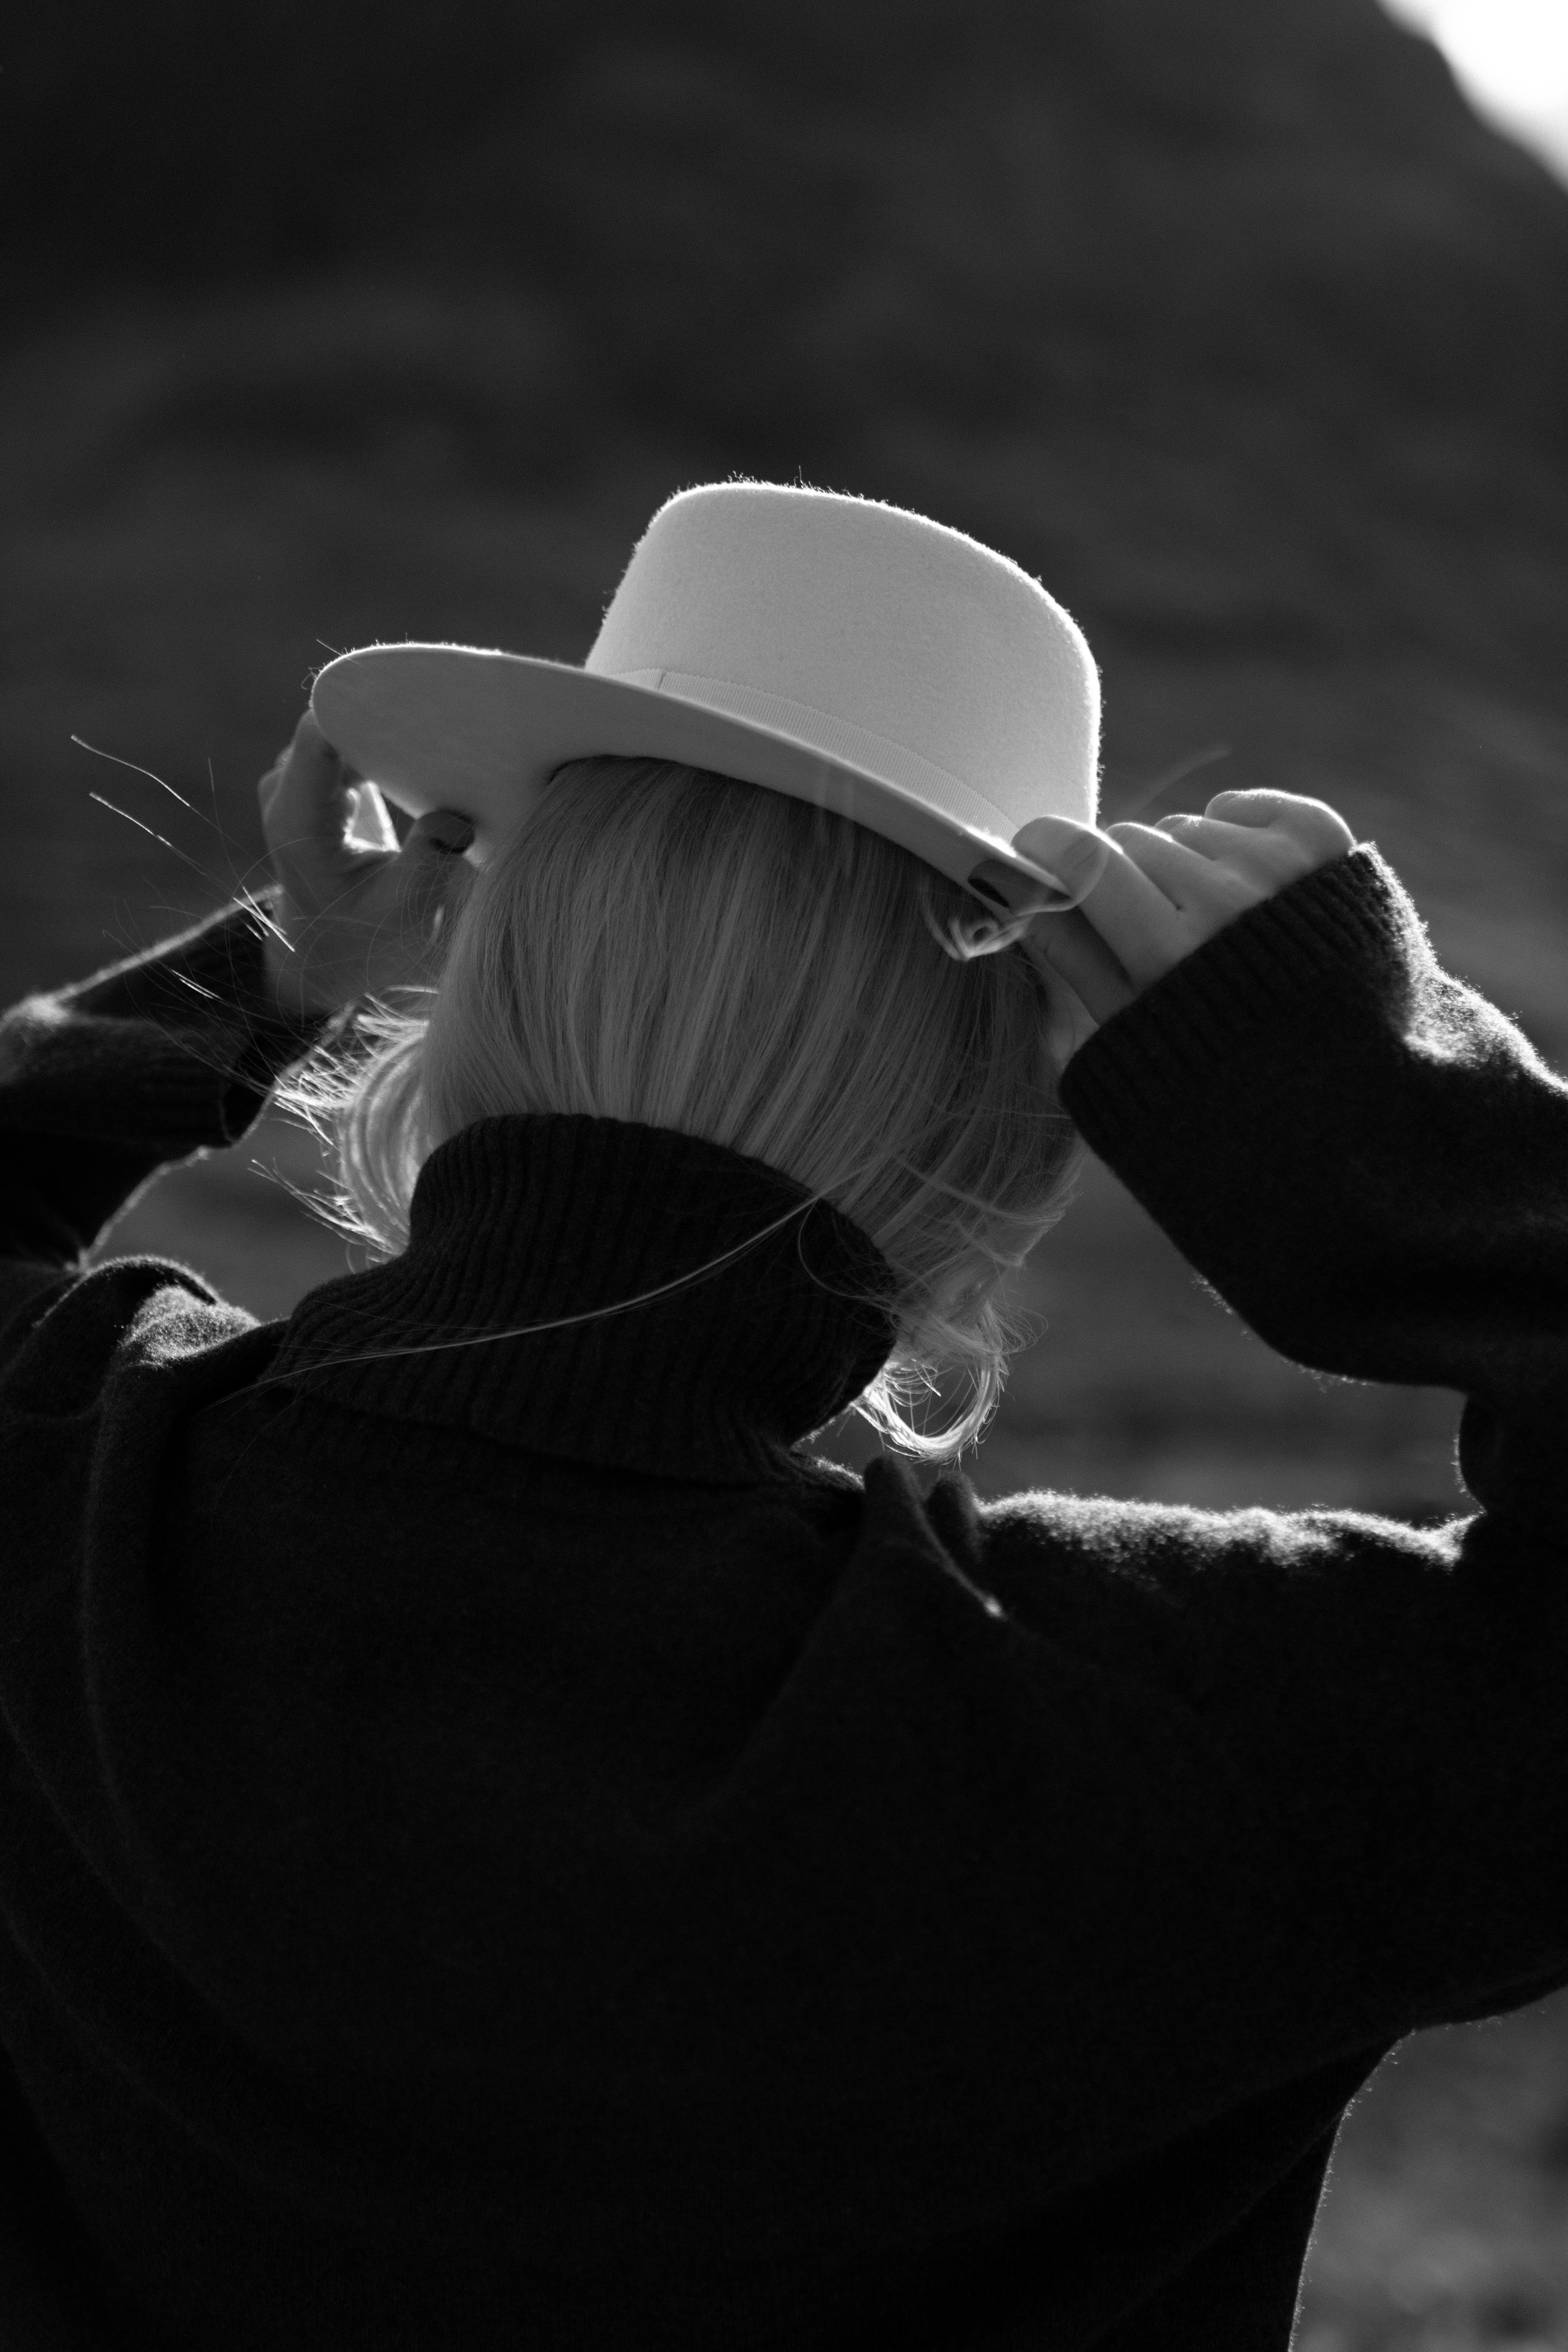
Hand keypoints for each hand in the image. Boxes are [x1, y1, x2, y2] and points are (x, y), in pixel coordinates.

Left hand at [257, 711, 475, 1017]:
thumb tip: (459, 818)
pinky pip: (351, 737)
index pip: (321, 735)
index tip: (424, 710)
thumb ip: (428, 863)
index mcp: (298, 820)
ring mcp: (299, 781)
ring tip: (449, 741)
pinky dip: (389, 740)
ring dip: (393, 729)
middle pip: (336, 722)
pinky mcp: (320, 777)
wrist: (327, 950)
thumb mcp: (403, 912)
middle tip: (454, 725)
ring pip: (346, 725)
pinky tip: (433, 753)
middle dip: (389, 716)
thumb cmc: (364, 938)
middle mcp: (288, 791)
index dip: (367, 710)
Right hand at [1016, 789, 1355, 1060]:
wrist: (1353, 1088)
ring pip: (1184, 827)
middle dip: (1119, 873)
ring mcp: (1281, 866)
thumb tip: (1013, 894)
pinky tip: (1242, 886)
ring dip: (1179, 862)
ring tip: (1208, 924)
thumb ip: (1075, 957)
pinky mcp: (1321, 841)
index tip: (1030, 846)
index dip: (1046, 844)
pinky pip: (1239, 807)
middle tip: (1140, 922)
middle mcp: (1228, 902)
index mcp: (1172, 955)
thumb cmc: (1227, 1075)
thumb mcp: (1136, 1031)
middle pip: (1132, 841)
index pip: (1087, 860)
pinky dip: (1230, 832)